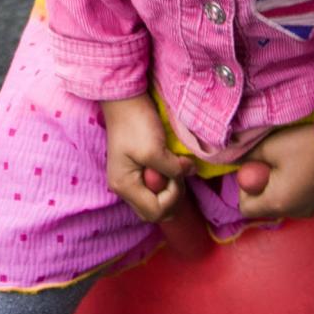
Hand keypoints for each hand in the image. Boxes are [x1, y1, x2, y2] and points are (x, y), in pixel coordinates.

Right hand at [100, 94, 192, 224]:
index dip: (173, 197)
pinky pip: (153, 188)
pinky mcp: (135, 171)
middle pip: (154, 212)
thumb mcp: (155, 150)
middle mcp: (123, 188)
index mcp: (125, 187)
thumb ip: (173, 170)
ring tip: (174, 168)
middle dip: (172, 198)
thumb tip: (190, 172)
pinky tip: (168, 165)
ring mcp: (128, 180)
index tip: (177, 174)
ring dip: (170, 189)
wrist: (124, 101)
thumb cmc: (135, 125)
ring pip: (155, 201)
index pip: (156, 211)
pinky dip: (166, 181)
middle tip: (177, 174)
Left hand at [234, 122, 313, 220]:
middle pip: (265, 205)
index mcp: (278, 203)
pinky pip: (299, 199)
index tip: (255, 167)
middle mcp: (295, 213)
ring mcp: (312, 210)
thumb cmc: (305, 145)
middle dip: (262, 185)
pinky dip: (295, 187)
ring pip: (283, 202)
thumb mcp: (269, 147)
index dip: (244, 188)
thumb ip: (247, 157)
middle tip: (272, 162)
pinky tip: (305, 167)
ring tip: (290, 163)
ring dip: (279, 186)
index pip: (245, 208)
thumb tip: (235, 161)